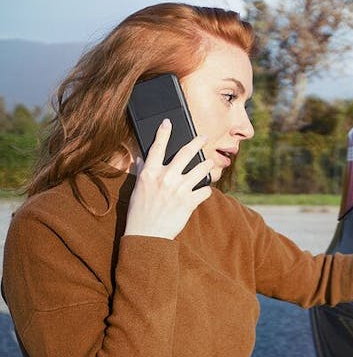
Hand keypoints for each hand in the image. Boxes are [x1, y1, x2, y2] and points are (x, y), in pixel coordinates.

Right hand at [125, 119, 213, 238]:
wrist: (147, 235)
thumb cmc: (140, 211)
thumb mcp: (137, 189)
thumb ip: (142, 172)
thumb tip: (142, 159)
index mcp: (150, 173)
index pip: (157, 147)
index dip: (163, 132)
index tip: (168, 122)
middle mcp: (165, 178)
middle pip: (186, 153)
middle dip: (197, 142)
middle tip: (204, 137)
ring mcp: (179, 189)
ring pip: (201, 169)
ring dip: (208, 165)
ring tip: (210, 163)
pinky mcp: (190, 202)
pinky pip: (205, 190)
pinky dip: (206, 189)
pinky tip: (204, 190)